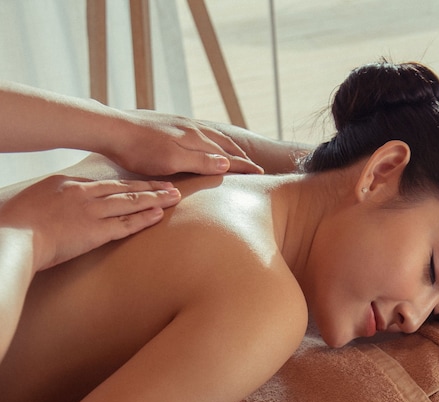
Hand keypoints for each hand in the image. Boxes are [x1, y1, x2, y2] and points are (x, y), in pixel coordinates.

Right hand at [0, 174, 181, 269]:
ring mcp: (90, 211)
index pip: (103, 182)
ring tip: (174, 197)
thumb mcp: (34, 204)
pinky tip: (159, 215)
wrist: (14, 235)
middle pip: (122, 187)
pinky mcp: (94, 231)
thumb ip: (51, 204)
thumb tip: (55, 212)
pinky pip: (125, 224)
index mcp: (66, 184)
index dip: (125, 183)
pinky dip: (144, 219)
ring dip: (154, 199)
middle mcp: (82, 193)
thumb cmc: (16, 224)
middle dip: (149, 186)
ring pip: (130, 202)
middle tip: (170, 184)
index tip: (141, 182)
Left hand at [109, 111, 263, 175]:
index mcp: (195, 139)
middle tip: (254, 165)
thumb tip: (227, 163)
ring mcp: (179, 124)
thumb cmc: (139, 150)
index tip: (260, 174)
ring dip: (227, 145)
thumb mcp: (172, 160)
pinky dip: (211, 138)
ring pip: (211, 135)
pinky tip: (205, 141)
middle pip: (223, 143)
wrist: (112, 128)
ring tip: (235, 152)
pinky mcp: (168, 122)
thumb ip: (200, 161)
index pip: (226, 155)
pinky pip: (199, 130)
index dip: (243, 166)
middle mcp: (191, 128)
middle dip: (240, 154)